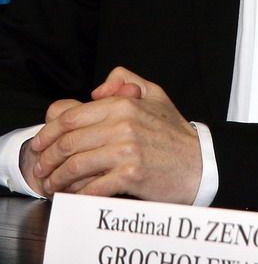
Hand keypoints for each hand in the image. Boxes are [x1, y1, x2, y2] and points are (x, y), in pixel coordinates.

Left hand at [30, 67, 201, 203]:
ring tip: (52, 184)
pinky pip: (93, 186)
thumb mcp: (154, 93)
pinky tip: (74, 195)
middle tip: (41, 167)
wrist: (200, 162)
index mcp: (123, 103)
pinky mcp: (131, 174)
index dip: (49, 131)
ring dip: (58, 178)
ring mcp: (127, 150)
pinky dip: (78, 194)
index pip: (72, 116)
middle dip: (48, 157)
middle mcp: (123, 124)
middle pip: (69, 141)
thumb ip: (126, 79)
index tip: (40, 143)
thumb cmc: (174, 132)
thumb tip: (97, 89)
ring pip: (76, 165)